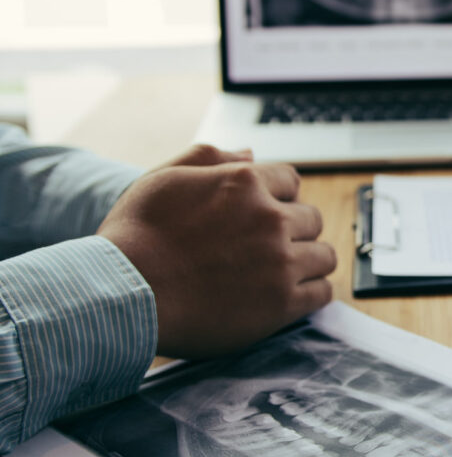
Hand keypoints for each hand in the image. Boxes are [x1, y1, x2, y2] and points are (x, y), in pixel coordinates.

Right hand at [98, 145, 336, 357]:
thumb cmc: (134, 237)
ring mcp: (279, 261)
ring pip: (324, 255)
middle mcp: (269, 218)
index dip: (279, 198)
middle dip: (294, 230)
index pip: (291, 182)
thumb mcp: (163, 179)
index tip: (266, 216)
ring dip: (308, 261)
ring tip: (284, 272)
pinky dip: (312, 293)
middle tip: (269, 248)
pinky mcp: (281, 303)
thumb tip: (250, 153)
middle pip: (312, 218)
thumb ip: (209, 158)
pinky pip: (322, 292)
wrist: (121, 295)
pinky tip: (291, 296)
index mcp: (244, 182)